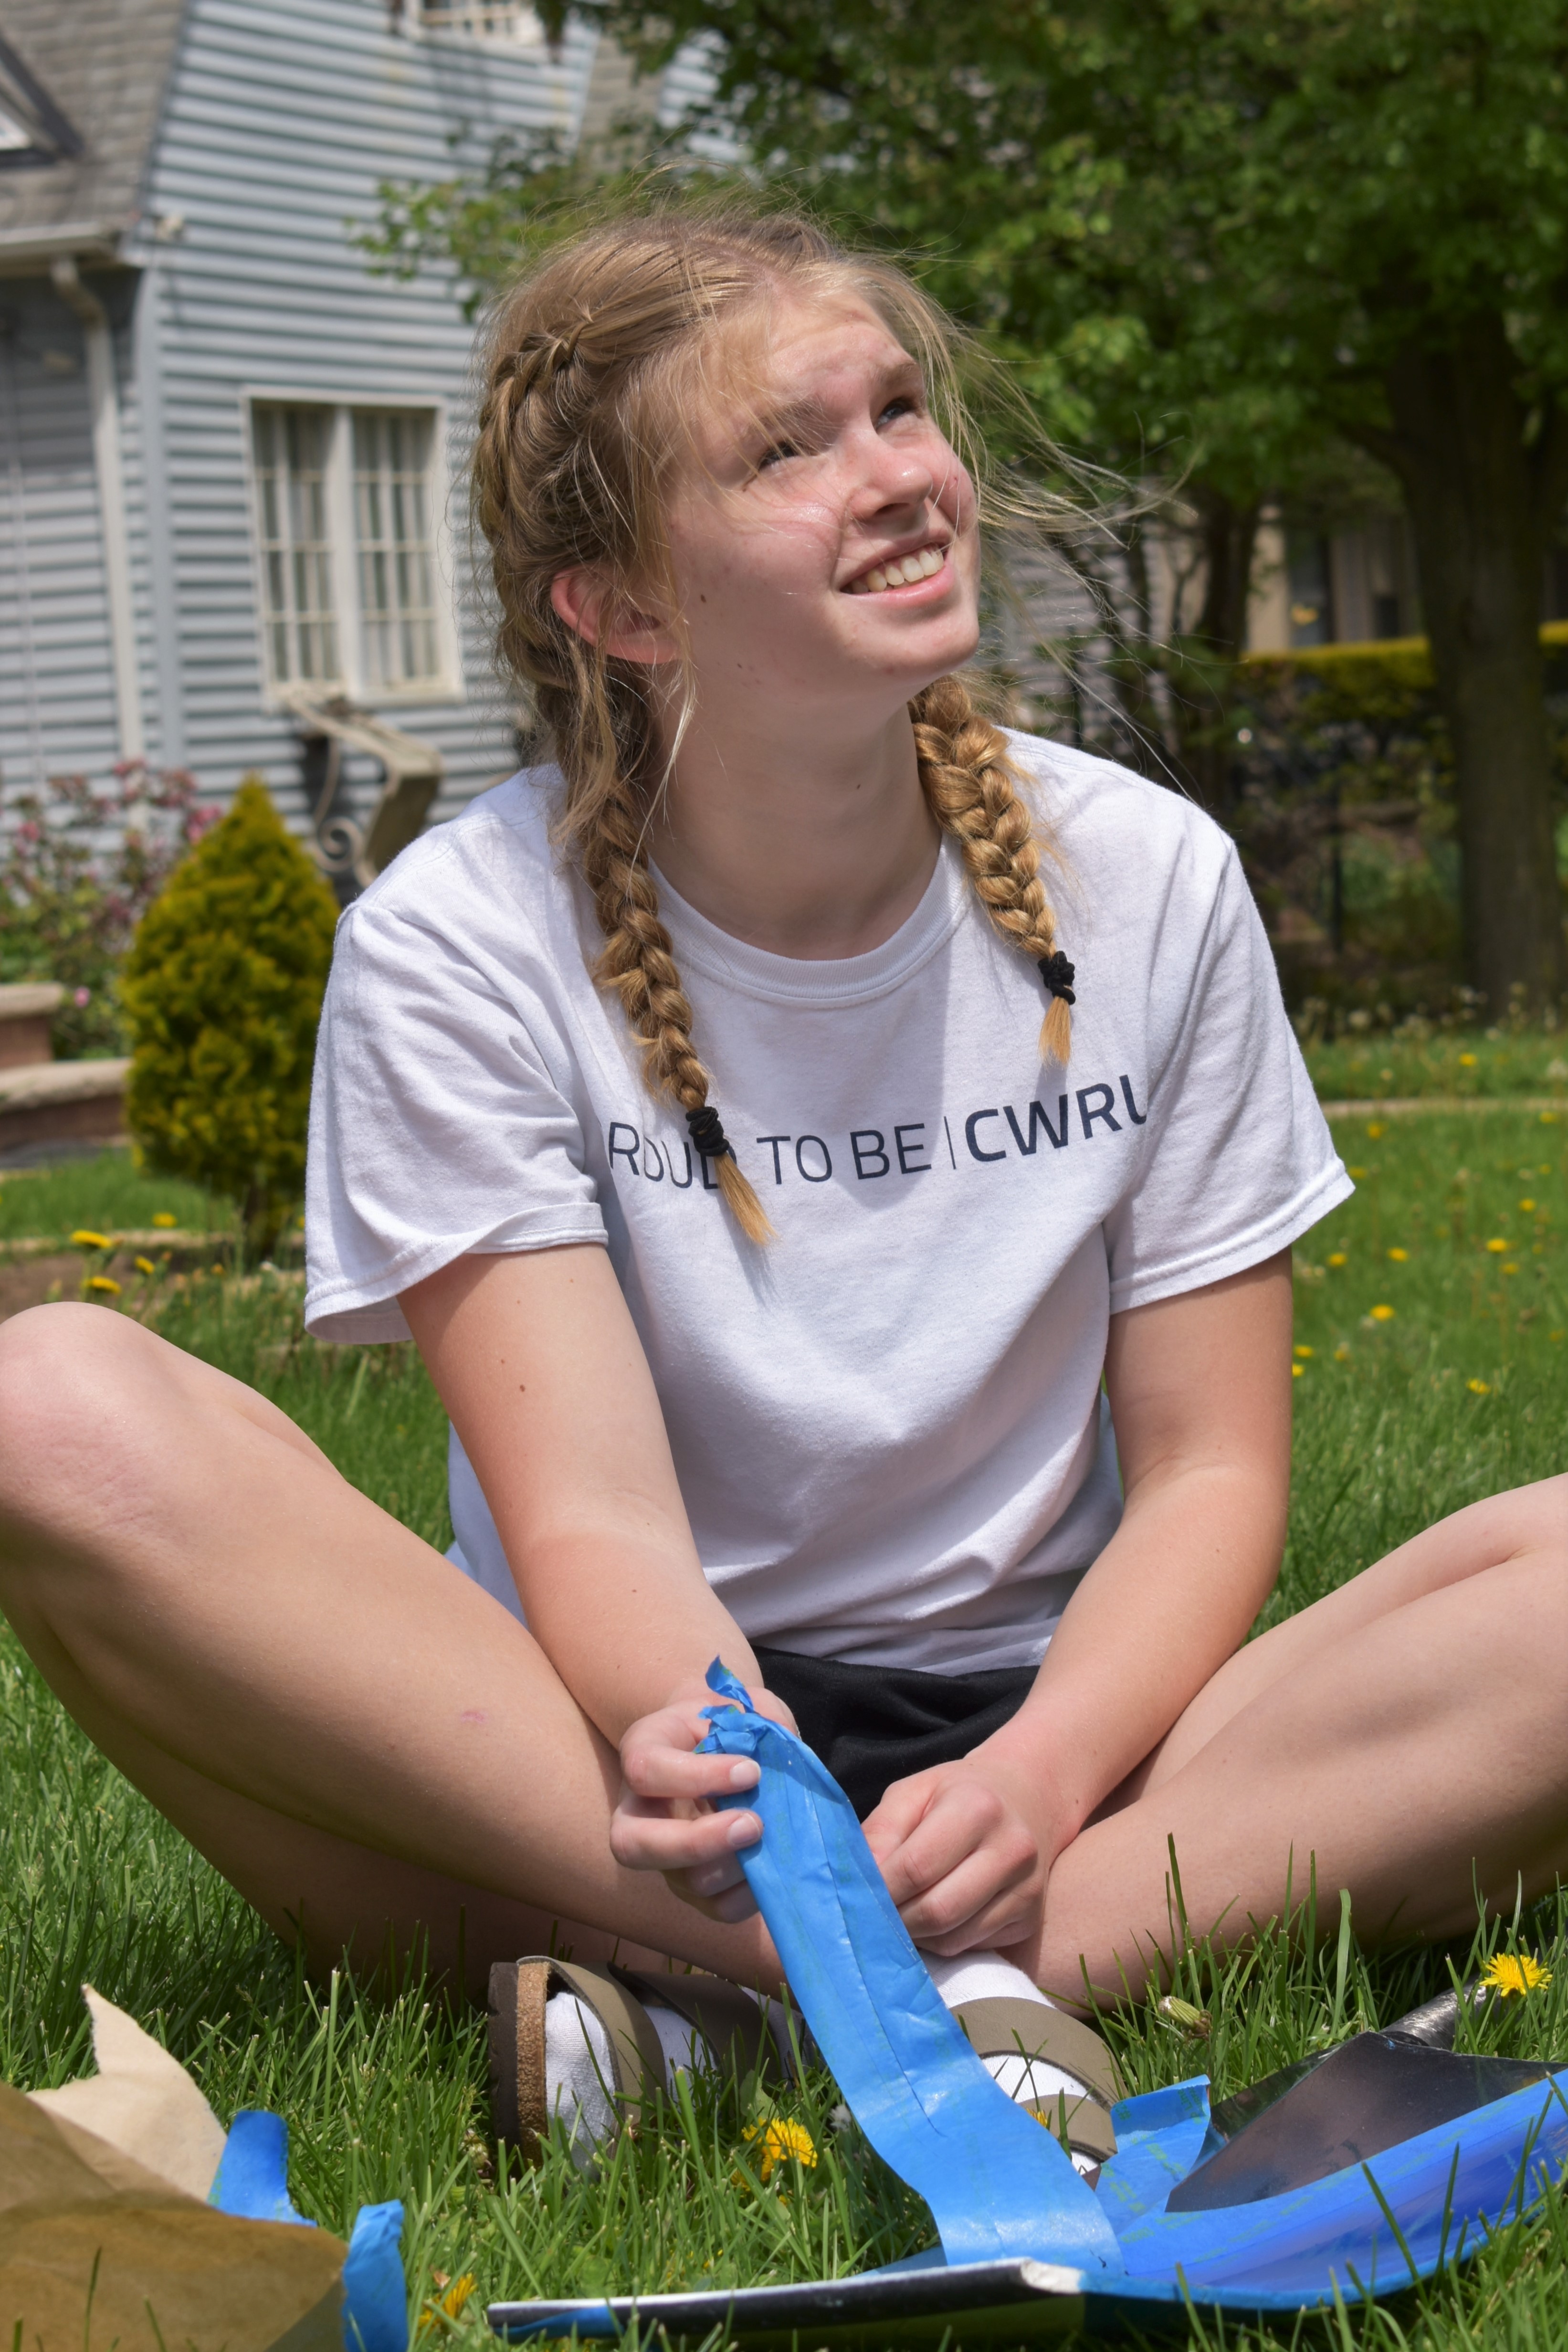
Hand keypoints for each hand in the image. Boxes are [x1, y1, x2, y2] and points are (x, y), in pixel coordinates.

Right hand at [609, 1685, 795, 1922]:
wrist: (725, 1744)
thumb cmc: (731, 1722)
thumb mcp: (741, 1705)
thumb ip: (759, 1718)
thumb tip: (781, 1752)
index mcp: (643, 1751)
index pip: (645, 1770)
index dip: (696, 1776)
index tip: (751, 1771)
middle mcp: (639, 1809)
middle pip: (632, 1844)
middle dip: (696, 1843)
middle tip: (753, 1824)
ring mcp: (663, 1853)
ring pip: (681, 1882)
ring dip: (734, 1867)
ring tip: (768, 1838)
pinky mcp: (692, 1884)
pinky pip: (714, 1908)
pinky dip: (748, 1896)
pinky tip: (772, 1868)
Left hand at [861, 1751, 1057, 1954]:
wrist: (1025, 1797)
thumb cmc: (956, 1794)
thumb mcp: (912, 1793)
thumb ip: (880, 1831)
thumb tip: (857, 1882)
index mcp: (977, 1808)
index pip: (916, 1867)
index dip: (879, 1890)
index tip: (855, 1896)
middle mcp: (1012, 1849)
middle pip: (937, 1911)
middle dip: (895, 1922)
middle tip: (871, 1916)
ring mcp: (1027, 1889)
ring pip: (954, 1939)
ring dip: (916, 1938)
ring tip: (899, 1917)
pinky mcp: (1031, 1919)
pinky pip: (972, 1947)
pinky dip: (942, 1942)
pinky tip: (931, 1921)